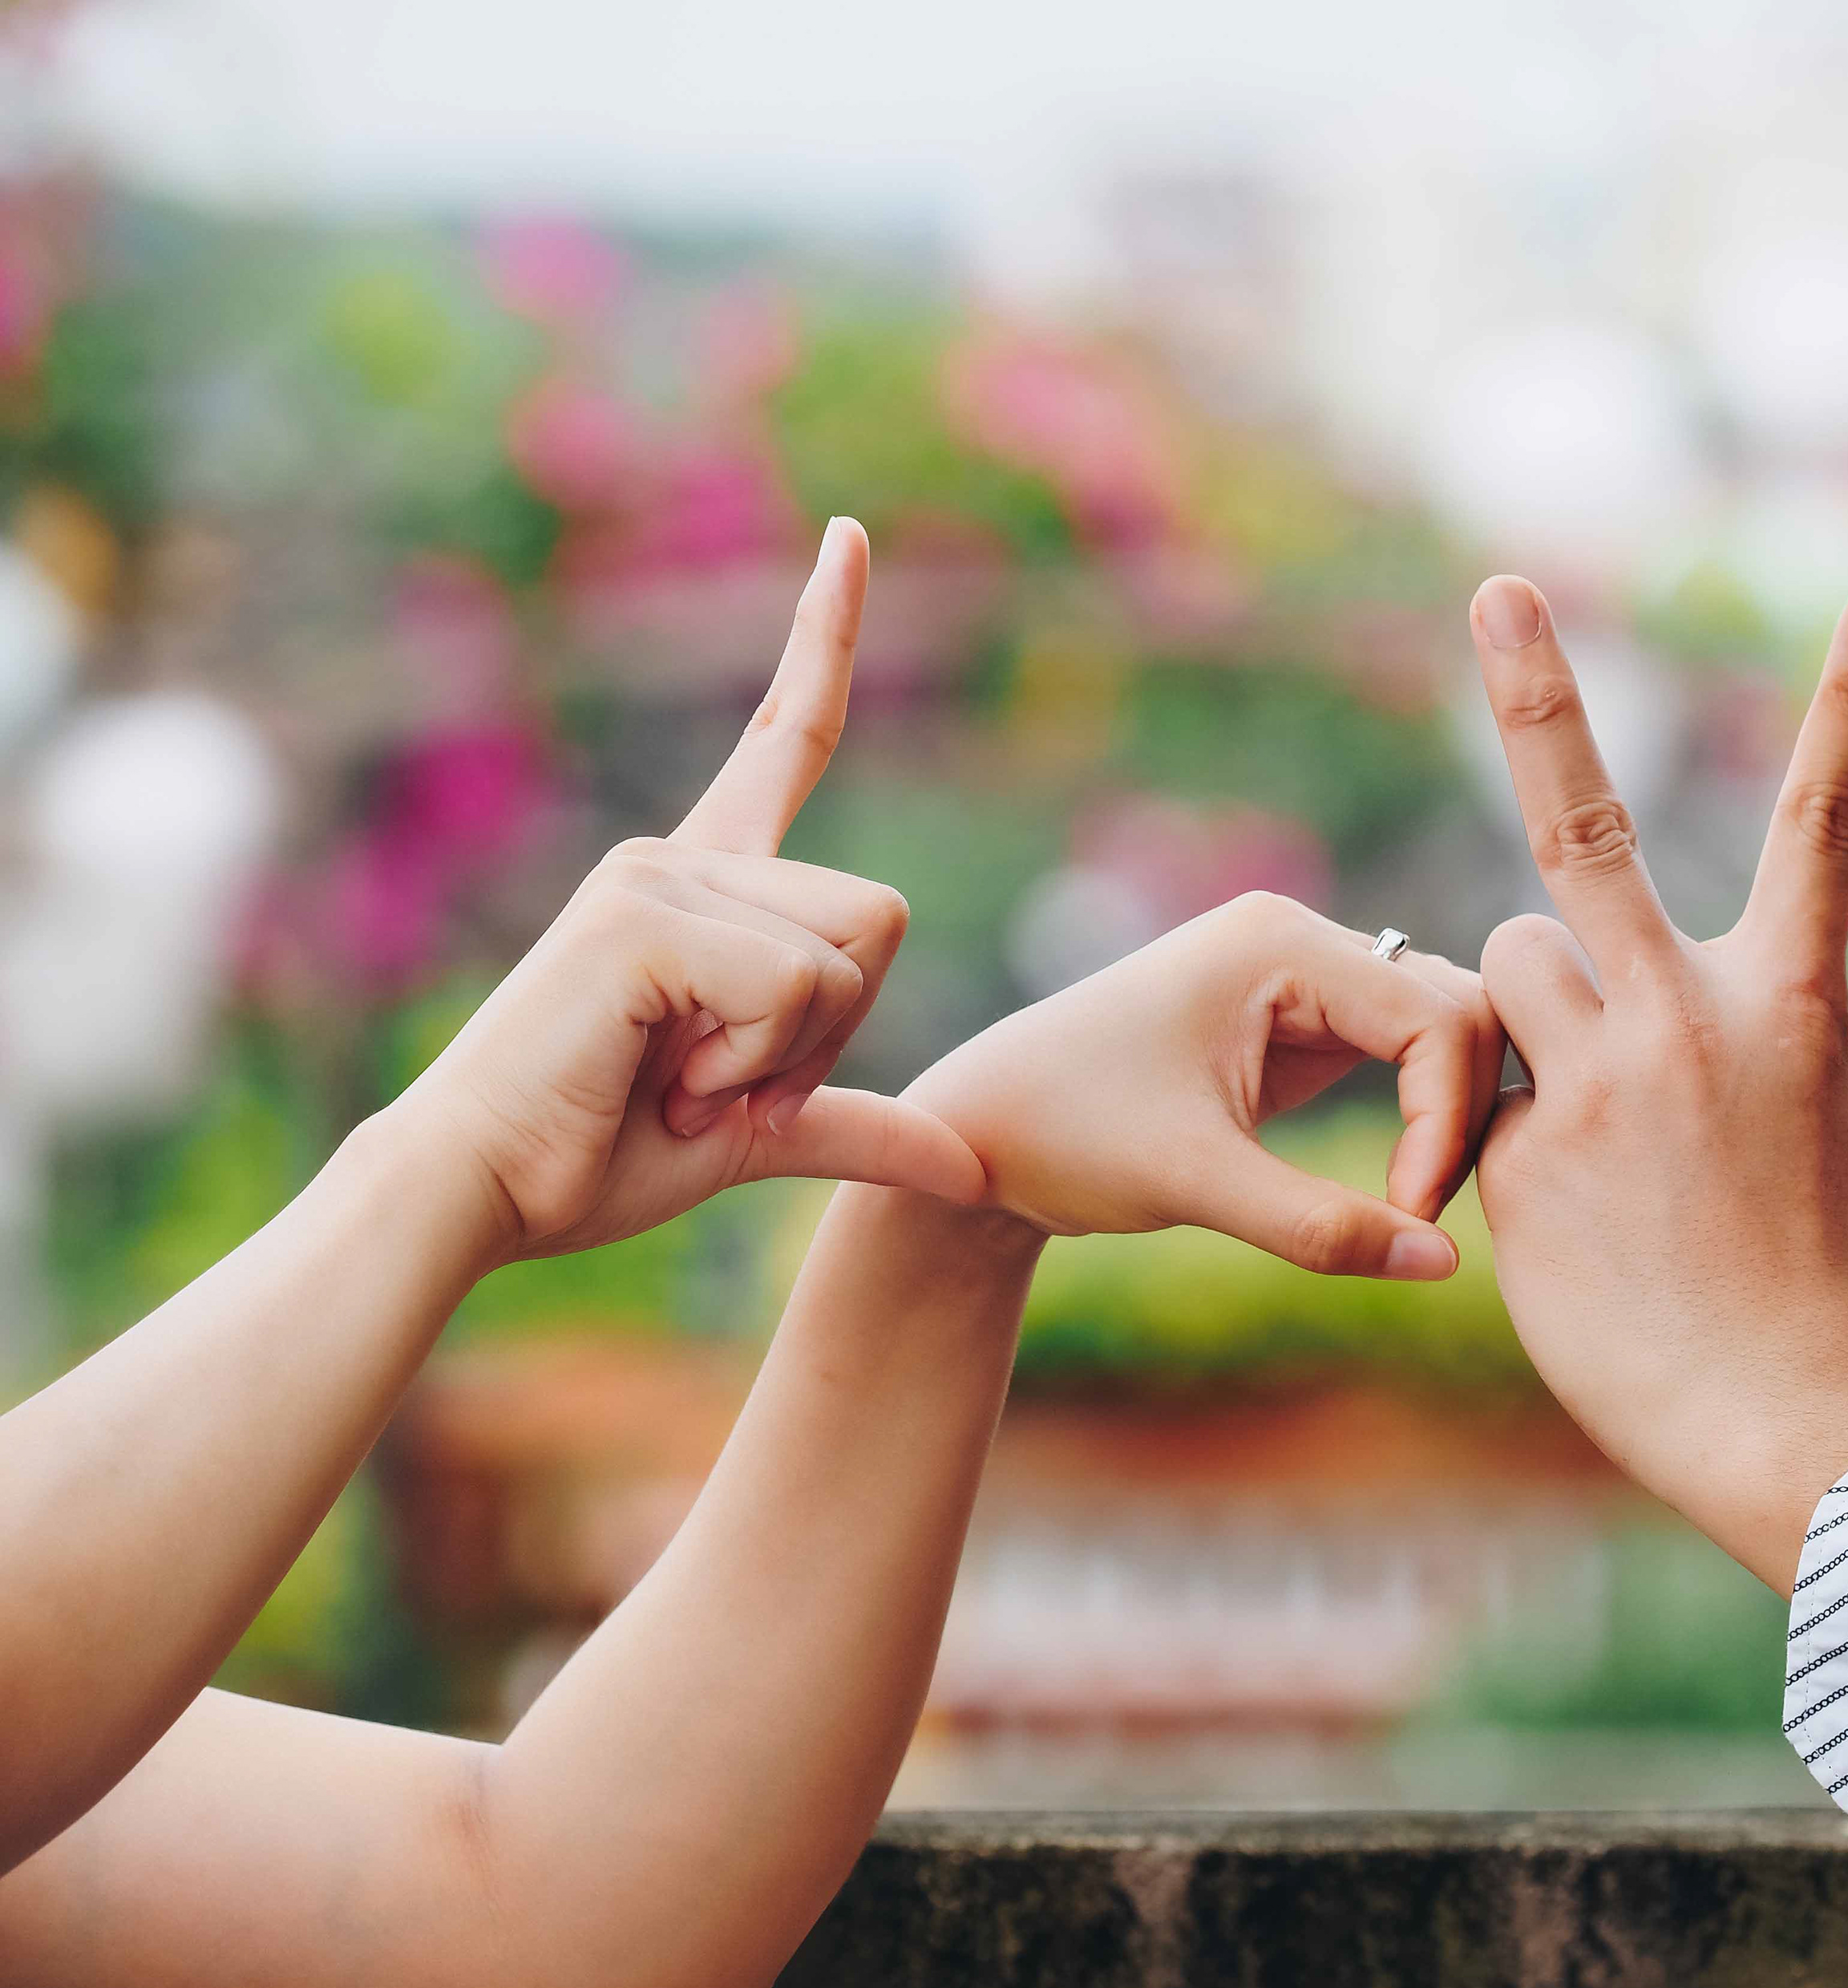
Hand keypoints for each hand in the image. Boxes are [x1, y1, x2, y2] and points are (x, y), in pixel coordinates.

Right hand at [397, 519, 984, 1262]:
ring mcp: (657, 876)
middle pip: (881, 916)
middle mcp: (682, 856)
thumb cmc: (593, 1159)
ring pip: (848, 957)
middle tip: (717, 1080)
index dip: (822, 639)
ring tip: (677, 1079)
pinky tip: (663, 1080)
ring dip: (788, 1056)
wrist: (479, 1196)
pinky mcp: (641, 918)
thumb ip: (858, 1128)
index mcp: (707, 886)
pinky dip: (754, 1065)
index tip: (850, 535)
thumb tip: (973, 1168)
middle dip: (834, 1031)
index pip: (785, 737)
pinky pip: (793, 987)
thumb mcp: (753, 1137)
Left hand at [903, 893, 1502, 1278]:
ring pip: (1438, 1028)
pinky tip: (1399, 1187)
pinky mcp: (1295, 1024)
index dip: (1446, 1119)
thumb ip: (1321, 1224)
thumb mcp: (1194, 1183)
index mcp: (1278, 941)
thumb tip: (1446, 1265)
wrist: (975, 1137)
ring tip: (1413, 1205)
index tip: (1410, 1212)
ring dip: (1448, 1112)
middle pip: (1456, 1007)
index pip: (1435, 1015)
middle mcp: (1299, 939)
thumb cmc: (1063, 1139)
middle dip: (1460, 1112)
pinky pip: (1400, 1054)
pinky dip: (1418, 1114)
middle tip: (1421, 1216)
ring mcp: (1300, 977)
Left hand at [1463, 576, 1847, 1594]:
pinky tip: (1572, 1219)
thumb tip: (1627, 1000)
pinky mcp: (1519, 1155)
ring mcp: (1598, 1081)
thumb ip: (1730, 1029)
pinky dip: (1502, 1128)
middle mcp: (1691, 1016)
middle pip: (1587, 822)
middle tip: (1494, 588)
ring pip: (1503, 962)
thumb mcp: (1814, 1118)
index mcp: (1795, 1003)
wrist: (1787, 1418)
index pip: (1833, 820)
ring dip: (1516, 1005)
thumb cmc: (1816, 1274)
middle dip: (1537, 692)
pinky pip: (1478, 1090)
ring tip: (1581, 1109)